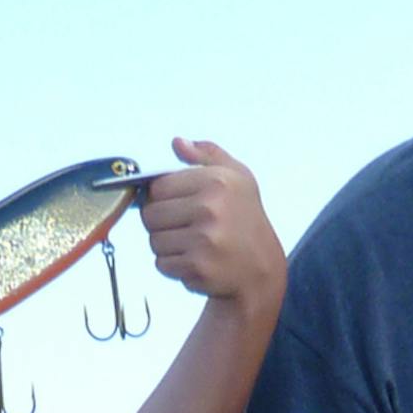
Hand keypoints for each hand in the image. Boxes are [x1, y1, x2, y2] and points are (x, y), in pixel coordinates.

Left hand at [137, 140, 284, 312]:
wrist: (263, 269)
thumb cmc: (247, 221)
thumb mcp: (238, 177)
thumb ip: (207, 155)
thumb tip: (177, 143)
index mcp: (216, 181)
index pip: (158, 186)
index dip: (161, 197)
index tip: (175, 204)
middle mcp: (210, 208)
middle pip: (150, 214)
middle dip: (161, 223)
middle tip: (183, 227)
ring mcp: (204, 240)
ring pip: (154, 241)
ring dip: (167, 246)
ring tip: (192, 245)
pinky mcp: (198, 268)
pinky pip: (163, 264)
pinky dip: (174, 267)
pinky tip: (195, 261)